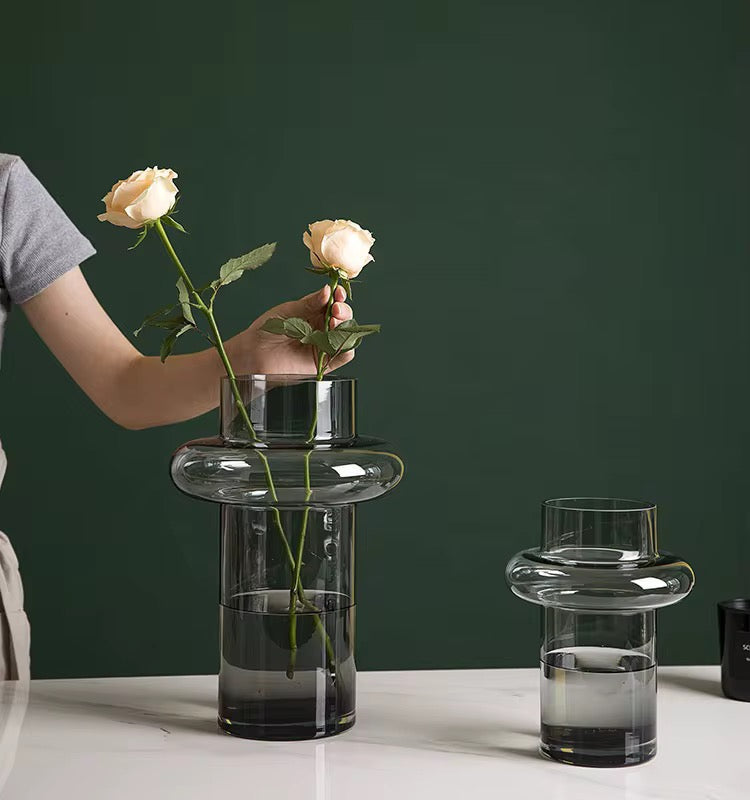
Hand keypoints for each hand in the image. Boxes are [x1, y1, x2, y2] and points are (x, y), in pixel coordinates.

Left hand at [227, 285, 354, 375]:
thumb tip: (328, 290)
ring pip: (345, 335)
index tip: (338, 292)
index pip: (333, 302)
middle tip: (336, 308)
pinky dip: (347, 348)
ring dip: (346, 327)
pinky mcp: (323, 364)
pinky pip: (342, 356)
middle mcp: (320, 328)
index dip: (338, 296)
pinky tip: (341, 340)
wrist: (253, 355)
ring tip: (334, 321)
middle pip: (342, 318)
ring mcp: (323, 346)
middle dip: (343, 310)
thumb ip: (310, 303)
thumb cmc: (265, 331)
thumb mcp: (288, 311)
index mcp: (312, 312)